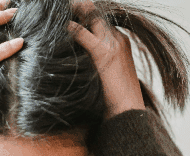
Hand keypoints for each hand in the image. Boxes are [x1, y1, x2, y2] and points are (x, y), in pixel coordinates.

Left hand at [67, 0, 144, 120]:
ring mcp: (113, 45)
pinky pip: (85, 35)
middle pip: (98, 15)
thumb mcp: (108, 74)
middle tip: (66, 4)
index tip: (73, 10)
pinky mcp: (104, 55)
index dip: (87, 14)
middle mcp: (118, 39)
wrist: (128, 110)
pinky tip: (63, 26)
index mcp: (121, 42)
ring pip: (92, 19)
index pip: (102, 20)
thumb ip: (98, 62)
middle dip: (81, 8)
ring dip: (76, 12)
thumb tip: (81, 60)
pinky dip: (73, 29)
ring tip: (61, 8)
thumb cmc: (117, 98)